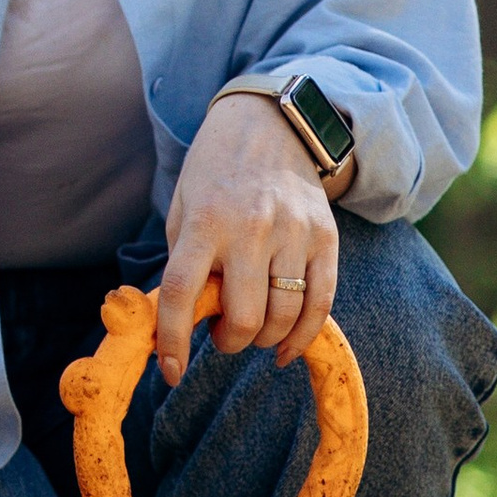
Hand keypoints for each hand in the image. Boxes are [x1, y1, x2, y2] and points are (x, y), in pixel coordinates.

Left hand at [153, 91, 347, 388]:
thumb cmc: (215, 171)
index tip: (170, 372)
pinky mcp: (325, 238)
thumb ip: (182, 260)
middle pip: (243, 316)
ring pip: (283, 316)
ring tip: (250, 330)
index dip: (173, 340)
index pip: (183, 293)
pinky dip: (303, 337)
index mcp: (205, 220)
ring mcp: (293, 232)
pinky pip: (321, 304)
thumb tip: (178, 321)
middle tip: (222, 335)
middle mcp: (251, 227)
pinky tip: (285, 349)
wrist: (271, 123)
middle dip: (229, 341)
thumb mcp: (183, 204)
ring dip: (263, 339)